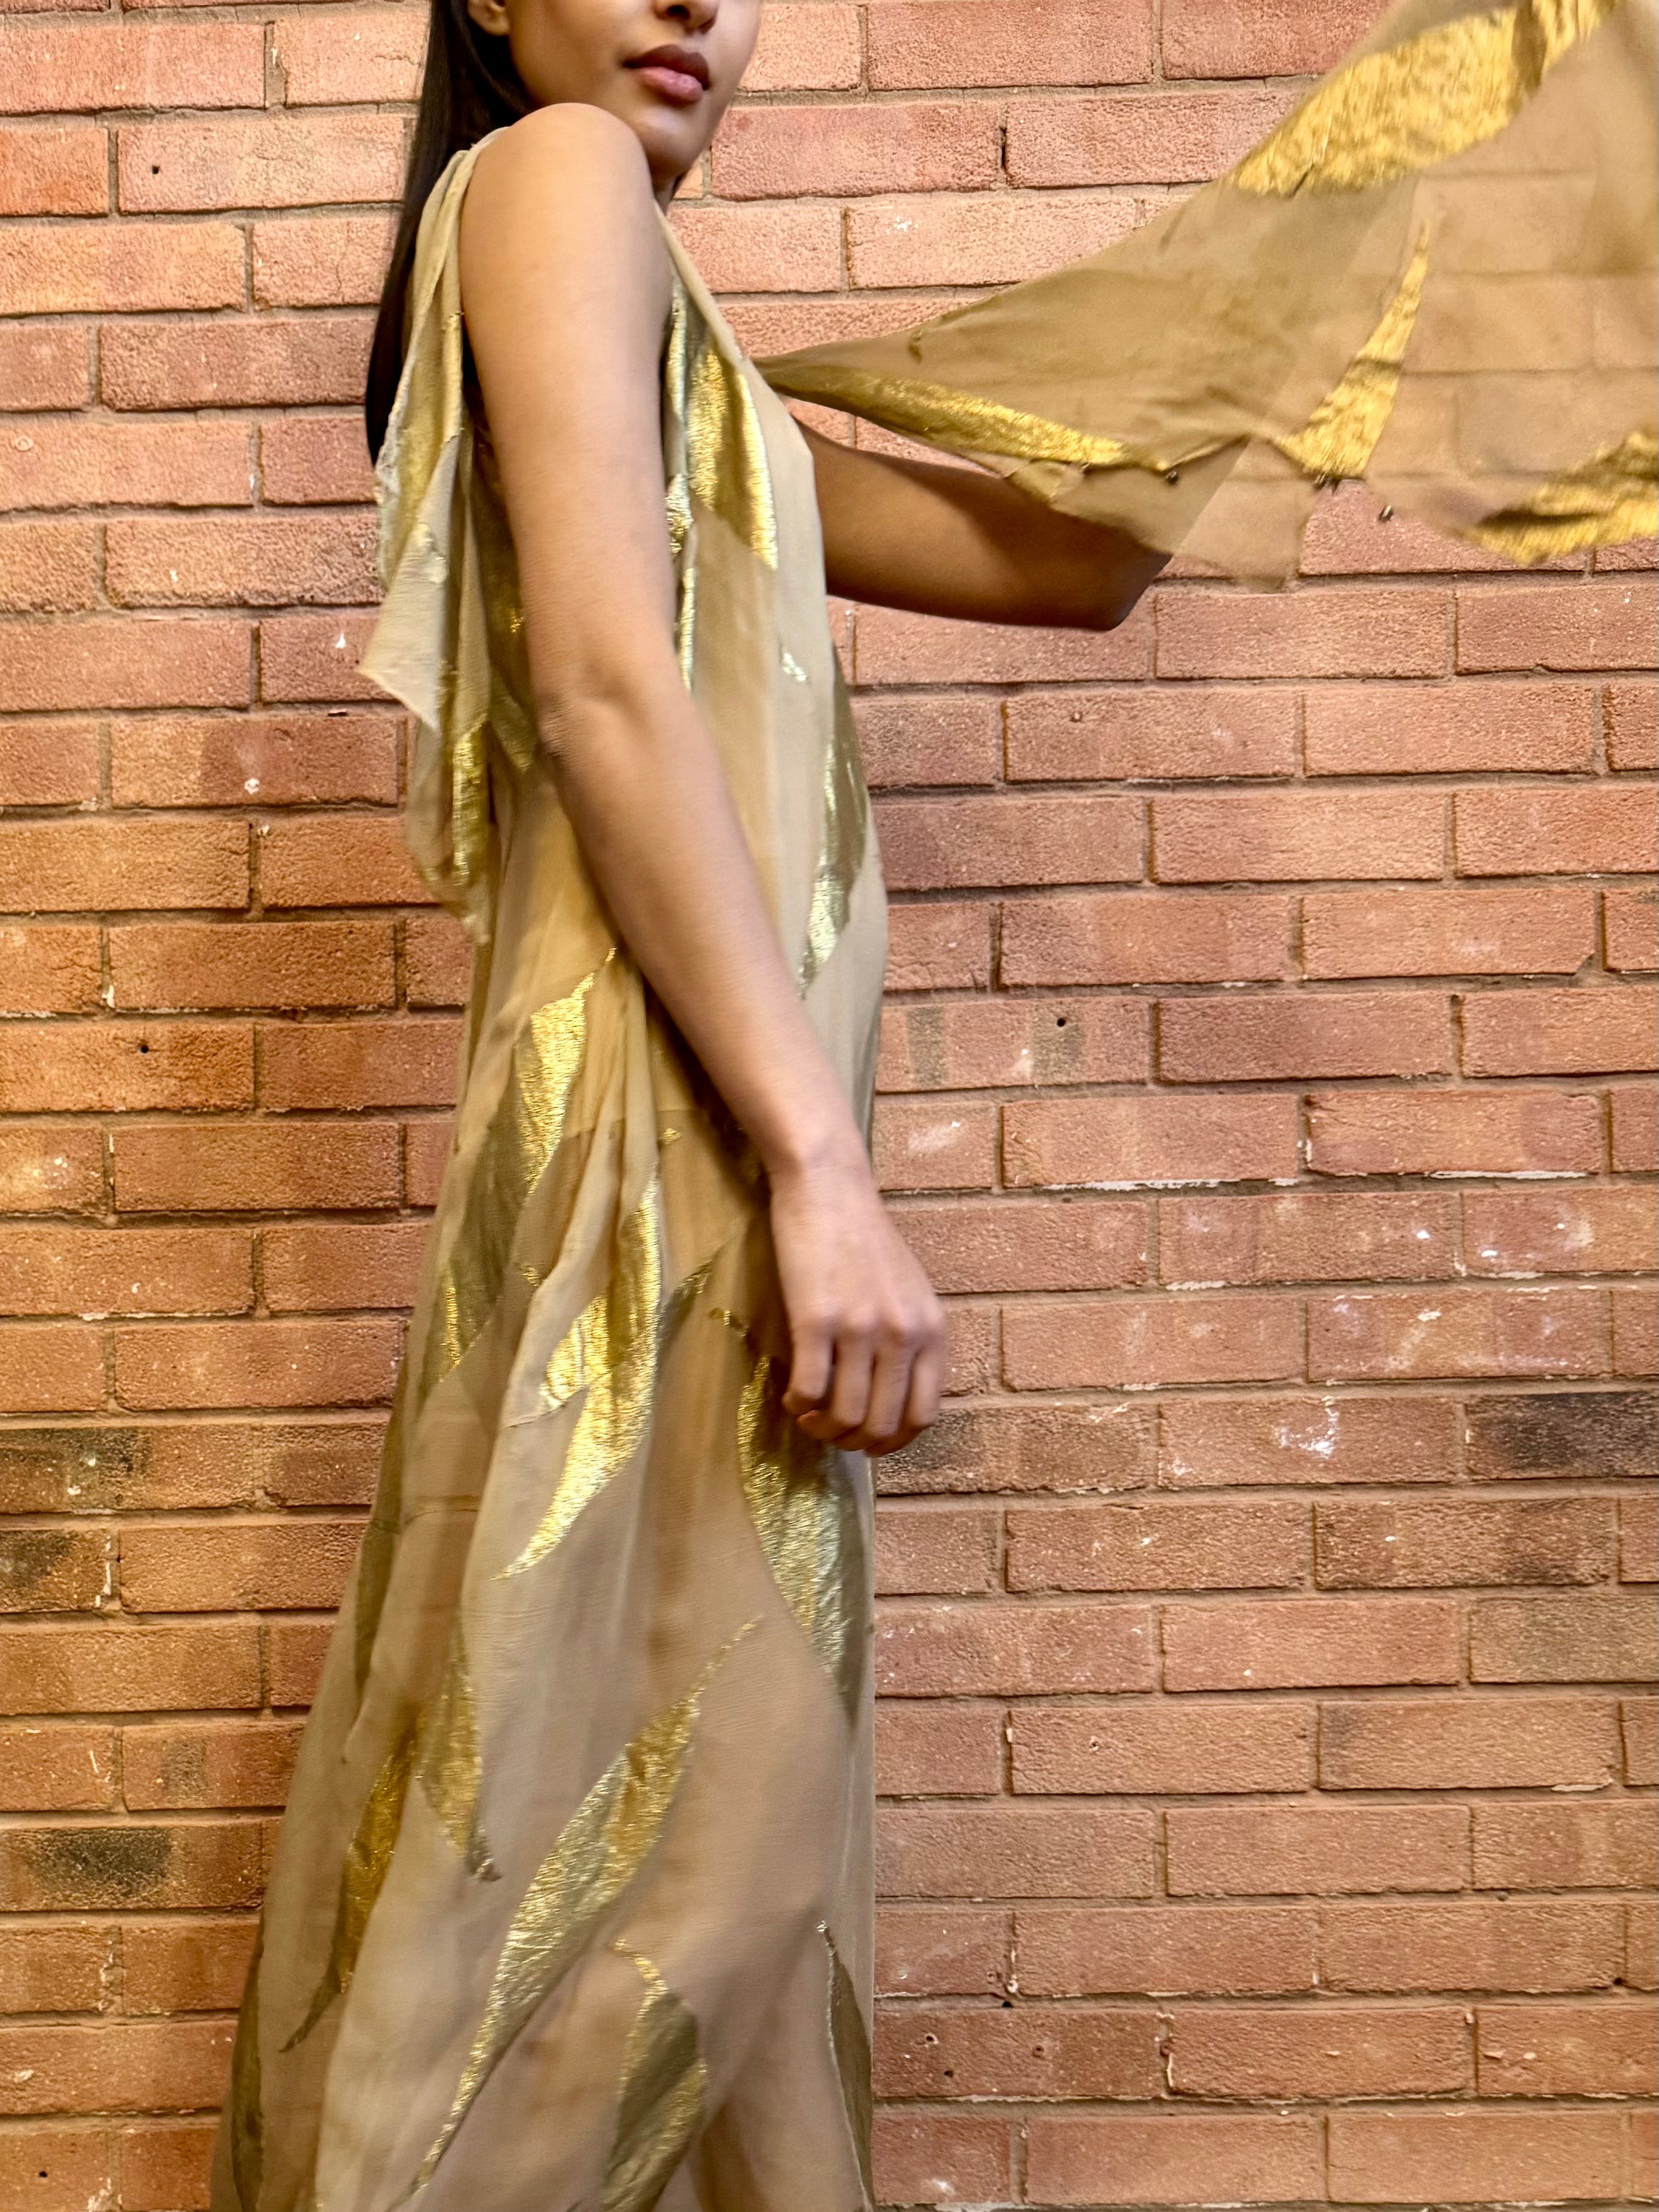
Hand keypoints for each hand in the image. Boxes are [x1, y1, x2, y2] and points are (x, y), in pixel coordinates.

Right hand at [767, 1143, 945, 1456]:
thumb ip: (911, 1341)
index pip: (922, 1415)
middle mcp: (903, 1335)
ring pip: (844, 1415)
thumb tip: (893, 1399)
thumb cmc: (865, 1238)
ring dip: (822, 1429)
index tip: (869, 1443)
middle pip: (882, 1423)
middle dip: (852, 1441)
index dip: (893, 1441)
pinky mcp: (815, 1320)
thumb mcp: (910, 1292)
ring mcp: (860, 1329)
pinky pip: (808, 1390)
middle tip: (830, 1432)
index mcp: (932, 1330)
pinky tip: (790, 1396)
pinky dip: (797, 1405)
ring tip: (807, 1417)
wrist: (829, 1188)